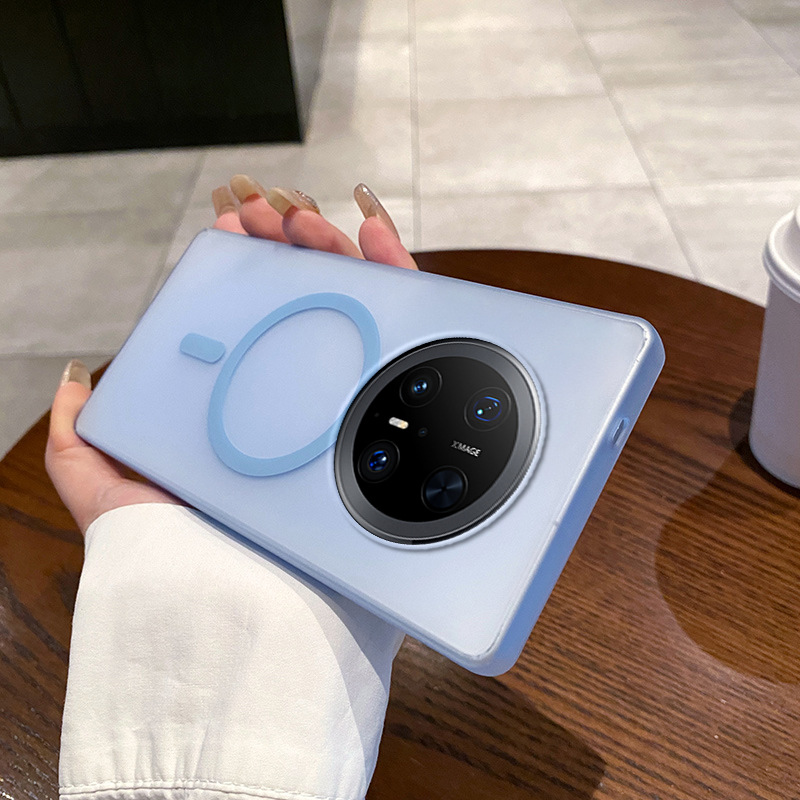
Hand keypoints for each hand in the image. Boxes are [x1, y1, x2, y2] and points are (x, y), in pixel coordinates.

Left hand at [46, 178, 416, 533]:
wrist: (240, 611)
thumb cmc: (175, 554)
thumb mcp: (107, 489)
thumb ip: (82, 438)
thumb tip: (76, 379)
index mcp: (244, 413)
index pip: (251, 321)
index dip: (244, 266)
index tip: (236, 225)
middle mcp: (298, 409)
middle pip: (305, 307)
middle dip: (289, 247)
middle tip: (272, 214)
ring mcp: (345, 411)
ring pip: (354, 310)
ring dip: (332, 249)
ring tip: (307, 219)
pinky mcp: (390, 420)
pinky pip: (406, 335)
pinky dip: (394, 274)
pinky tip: (370, 232)